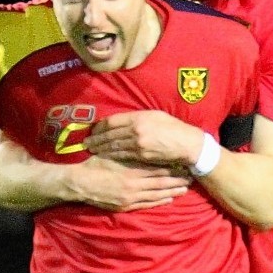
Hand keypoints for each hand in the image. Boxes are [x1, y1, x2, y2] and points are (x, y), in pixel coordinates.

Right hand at [67, 155, 190, 210]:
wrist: (79, 183)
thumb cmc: (94, 164)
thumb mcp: (113, 154)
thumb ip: (129, 152)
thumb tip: (144, 146)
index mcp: (132, 169)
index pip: (158, 168)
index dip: (172, 166)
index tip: (183, 163)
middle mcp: (134, 184)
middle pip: (161, 182)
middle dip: (177, 180)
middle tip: (191, 177)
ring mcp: (131, 197)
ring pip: (157, 194)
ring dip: (172, 191)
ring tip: (185, 189)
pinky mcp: (126, 206)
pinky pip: (147, 204)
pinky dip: (159, 201)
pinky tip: (169, 199)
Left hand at [85, 110, 202, 168]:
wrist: (186, 143)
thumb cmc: (172, 128)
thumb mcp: (154, 116)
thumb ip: (137, 117)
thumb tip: (121, 121)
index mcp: (138, 117)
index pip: (112, 121)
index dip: (100, 127)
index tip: (93, 130)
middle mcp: (136, 129)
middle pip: (109, 135)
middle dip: (96, 139)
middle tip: (85, 143)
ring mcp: (139, 144)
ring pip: (114, 146)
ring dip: (100, 149)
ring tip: (91, 150)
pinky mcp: (142, 156)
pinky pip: (123, 156)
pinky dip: (111, 156)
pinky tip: (104, 157)